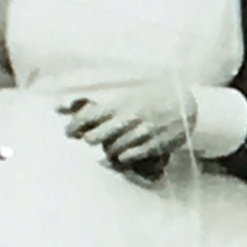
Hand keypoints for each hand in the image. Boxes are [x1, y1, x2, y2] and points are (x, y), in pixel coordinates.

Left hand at [61, 84, 193, 175]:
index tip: (70, 132)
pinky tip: (127, 152)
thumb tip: (59, 104)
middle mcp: (129, 119)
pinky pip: (131, 156)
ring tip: (113, 146)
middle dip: (91, 139)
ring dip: (109, 150)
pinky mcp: (156, 145)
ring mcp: (143, 133)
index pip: (86, 117)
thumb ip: (96, 95)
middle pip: (95, 137)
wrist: (187, 103)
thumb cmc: (153, 94)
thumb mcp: (126, 89)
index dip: (74, 126)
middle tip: (93, 139)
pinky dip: (125, 156)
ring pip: (113, 149)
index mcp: (119, 103)